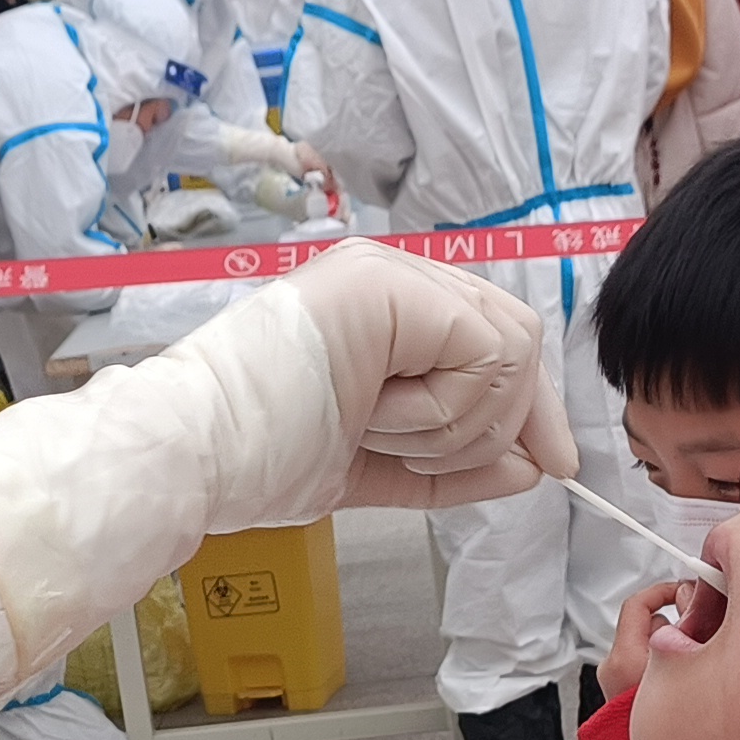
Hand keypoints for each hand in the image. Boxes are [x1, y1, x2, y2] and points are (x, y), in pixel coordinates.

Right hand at [272, 240, 571, 510]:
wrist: (191, 457)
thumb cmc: (255, 459)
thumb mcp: (380, 467)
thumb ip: (457, 466)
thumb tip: (532, 465)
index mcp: (387, 312)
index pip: (497, 344)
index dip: (530, 409)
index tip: (548, 467)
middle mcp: (392, 278)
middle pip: (517, 339)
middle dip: (502, 422)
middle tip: (423, 459)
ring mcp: (387, 273)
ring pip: (508, 351)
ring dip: (455, 425)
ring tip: (375, 433)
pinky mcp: (386, 283)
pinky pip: (482, 352)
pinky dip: (443, 411)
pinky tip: (378, 418)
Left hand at [597, 573, 713, 707]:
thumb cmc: (673, 730)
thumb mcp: (690, 665)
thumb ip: (692, 624)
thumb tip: (690, 596)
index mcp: (624, 659)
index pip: (637, 604)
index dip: (663, 590)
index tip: (684, 590)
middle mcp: (613, 670)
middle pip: (647, 626)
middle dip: (676, 627)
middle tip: (700, 634)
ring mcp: (615, 684)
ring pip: (648, 646)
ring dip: (669, 648)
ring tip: (693, 665)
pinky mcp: (622, 696)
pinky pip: (644, 666)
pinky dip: (662, 665)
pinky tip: (682, 681)